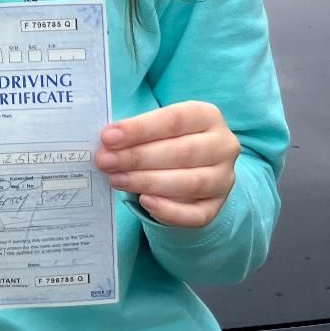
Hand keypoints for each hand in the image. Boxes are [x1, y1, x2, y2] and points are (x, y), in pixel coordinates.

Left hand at [94, 101, 239, 227]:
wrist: (196, 165)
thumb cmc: (168, 138)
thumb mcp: (158, 125)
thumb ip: (138, 131)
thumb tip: (106, 142)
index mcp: (207, 115)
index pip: (173, 119)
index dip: (139, 129)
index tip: (108, 137)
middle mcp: (222, 145)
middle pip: (181, 152)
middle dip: (138, 157)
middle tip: (105, 161)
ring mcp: (224, 178)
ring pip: (190, 183)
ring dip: (148, 182)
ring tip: (116, 180)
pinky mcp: (218, 206)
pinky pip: (197, 215)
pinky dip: (170, 211)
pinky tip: (145, 202)